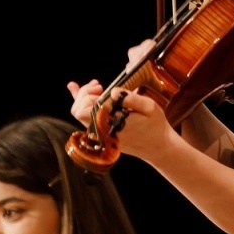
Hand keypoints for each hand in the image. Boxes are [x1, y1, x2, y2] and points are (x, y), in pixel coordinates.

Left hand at [65, 81, 179, 163]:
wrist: (159, 147)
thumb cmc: (155, 126)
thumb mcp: (150, 108)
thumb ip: (132, 99)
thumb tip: (112, 91)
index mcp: (111, 124)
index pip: (84, 110)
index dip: (87, 95)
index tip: (101, 87)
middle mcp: (102, 131)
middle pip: (77, 112)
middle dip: (84, 94)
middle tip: (99, 86)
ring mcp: (102, 134)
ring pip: (81, 115)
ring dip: (84, 98)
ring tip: (95, 86)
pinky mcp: (104, 134)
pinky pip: (88, 119)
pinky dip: (83, 103)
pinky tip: (74, 89)